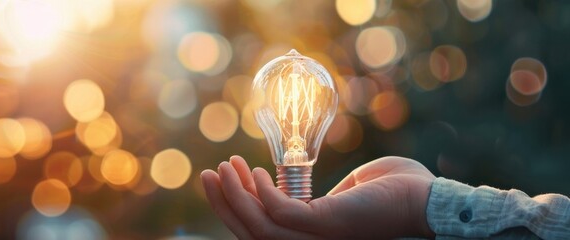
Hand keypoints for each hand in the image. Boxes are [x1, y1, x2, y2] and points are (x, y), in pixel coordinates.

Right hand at [201, 156, 435, 238]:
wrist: (431, 200)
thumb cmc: (398, 191)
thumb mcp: (349, 190)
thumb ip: (322, 192)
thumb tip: (299, 180)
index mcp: (313, 237)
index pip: (263, 231)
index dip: (236, 208)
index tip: (223, 178)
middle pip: (251, 233)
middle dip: (224, 204)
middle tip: (207, 174)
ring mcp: (319, 236)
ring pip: (260, 227)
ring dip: (235, 197)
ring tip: (224, 166)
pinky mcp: (328, 224)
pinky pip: (282, 213)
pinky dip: (262, 193)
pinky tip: (254, 170)